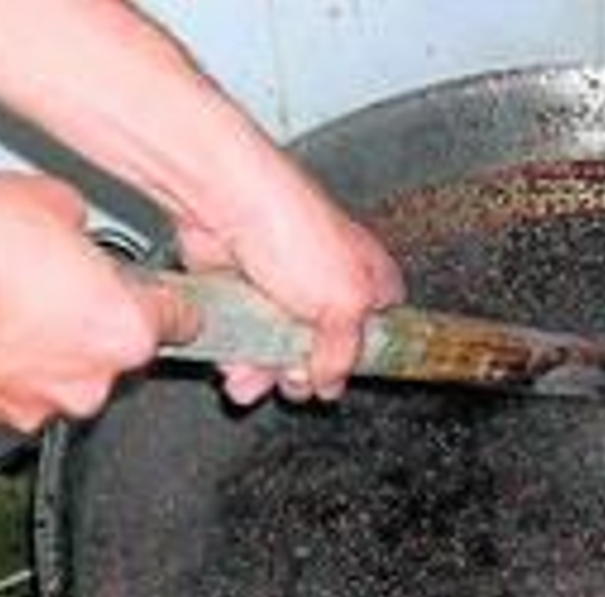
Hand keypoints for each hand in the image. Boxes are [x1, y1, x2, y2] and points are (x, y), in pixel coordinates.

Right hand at [0, 172, 196, 431]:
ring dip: (44, 350)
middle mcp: (91, 381)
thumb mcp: (49, 201)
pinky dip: (2, 370)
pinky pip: (12, 392)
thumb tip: (74, 229)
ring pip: (61, 378)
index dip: (166, 305)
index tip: (160, 299)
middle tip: (56, 289)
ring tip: (7, 308)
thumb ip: (82, 228)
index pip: (180, 323)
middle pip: (113, 354)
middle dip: (91, 325)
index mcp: (124, 331)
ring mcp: (39, 406)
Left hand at [175, 156, 403, 403]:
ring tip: (249, 379)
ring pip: (279, 352)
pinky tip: (232, 364)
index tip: (335, 379)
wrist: (225, 204)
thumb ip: (345, 354)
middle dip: (302, 375)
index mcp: (371, 283)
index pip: (380, 337)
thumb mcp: (345, 304)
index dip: (359, 363)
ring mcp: (286, 294)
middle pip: (324, 355)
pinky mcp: (246, 297)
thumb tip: (331, 383)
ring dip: (262, 374)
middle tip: (291, 377)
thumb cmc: (293, 231)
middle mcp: (330, 288)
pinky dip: (236, 358)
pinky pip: (246, 341)